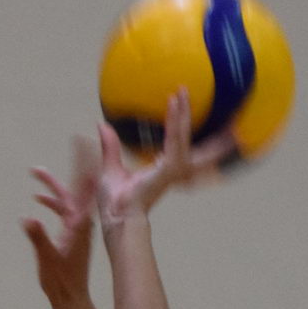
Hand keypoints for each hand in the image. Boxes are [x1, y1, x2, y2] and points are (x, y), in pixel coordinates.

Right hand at [24, 134, 98, 308]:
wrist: (71, 296)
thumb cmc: (62, 280)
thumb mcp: (47, 258)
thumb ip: (38, 238)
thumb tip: (28, 218)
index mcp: (79, 223)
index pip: (83, 187)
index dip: (83, 164)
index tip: (84, 145)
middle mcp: (82, 220)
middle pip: (80, 186)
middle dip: (77, 164)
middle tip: (76, 142)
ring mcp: (77, 226)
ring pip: (68, 197)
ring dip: (53, 185)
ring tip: (37, 172)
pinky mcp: (72, 232)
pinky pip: (62, 210)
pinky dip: (51, 201)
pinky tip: (38, 198)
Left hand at [95, 89, 234, 226]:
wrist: (117, 217)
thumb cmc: (115, 203)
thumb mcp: (111, 168)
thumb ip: (111, 147)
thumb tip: (102, 126)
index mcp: (163, 169)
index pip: (177, 143)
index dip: (180, 124)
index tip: (180, 105)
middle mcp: (173, 168)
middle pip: (193, 141)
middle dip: (200, 122)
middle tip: (205, 103)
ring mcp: (174, 168)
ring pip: (183, 135)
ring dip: (184, 112)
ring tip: (183, 91)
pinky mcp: (170, 167)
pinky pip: (175, 138)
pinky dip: (175, 120)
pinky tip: (174, 102)